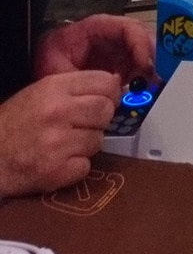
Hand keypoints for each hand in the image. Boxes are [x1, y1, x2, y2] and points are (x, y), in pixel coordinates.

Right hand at [0, 71, 120, 196]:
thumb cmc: (15, 124)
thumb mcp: (40, 92)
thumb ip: (76, 86)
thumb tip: (116, 83)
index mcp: (54, 87)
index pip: (105, 82)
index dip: (109, 93)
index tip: (104, 101)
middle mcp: (57, 112)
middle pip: (106, 110)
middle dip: (99, 119)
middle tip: (82, 126)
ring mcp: (57, 143)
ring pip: (98, 140)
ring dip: (86, 145)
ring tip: (64, 145)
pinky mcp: (56, 171)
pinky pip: (86, 166)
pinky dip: (75, 167)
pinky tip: (58, 162)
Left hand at [33, 16, 153, 82]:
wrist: (40, 83)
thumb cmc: (45, 69)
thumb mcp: (59, 72)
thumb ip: (85, 76)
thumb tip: (115, 83)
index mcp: (93, 29)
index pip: (125, 26)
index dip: (140, 42)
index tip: (145, 65)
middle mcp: (109, 35)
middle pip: (140, 36)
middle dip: (150, 55)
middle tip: (154, 78)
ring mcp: (114, 48)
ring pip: (142, 50)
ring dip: (148, 66)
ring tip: (149, 84)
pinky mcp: (117, 63)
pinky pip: (136, 64)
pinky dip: (142, 75)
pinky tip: (141, 88)